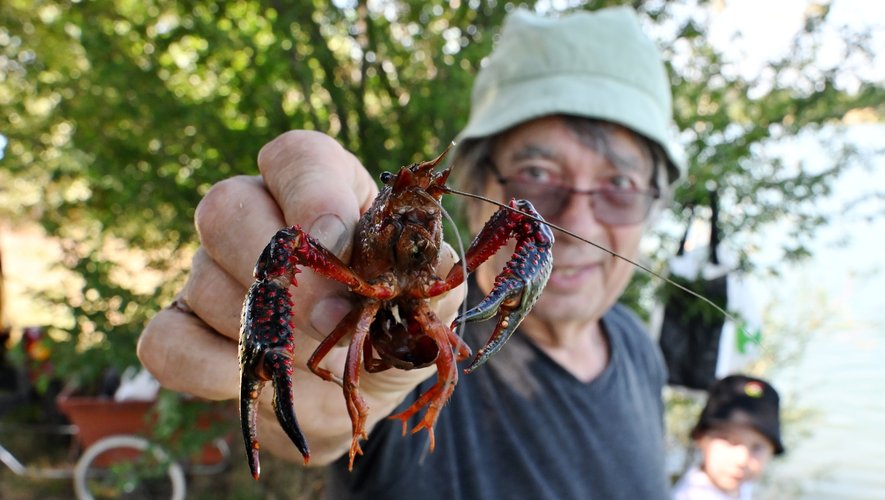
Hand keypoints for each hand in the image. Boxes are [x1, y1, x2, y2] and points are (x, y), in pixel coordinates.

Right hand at [137, 130, 464, 463]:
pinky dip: (211, 369)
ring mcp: (210, 269)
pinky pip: (167, 339)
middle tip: (328, 319)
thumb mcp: (426, 298)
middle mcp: (257, 213)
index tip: (336, 244)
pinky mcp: (182, 327)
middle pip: (226, 206)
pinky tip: (261, 381)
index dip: (311, 194)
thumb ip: (423, 275)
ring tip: (316, 358)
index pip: (297, 157)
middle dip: (279, 270)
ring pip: (204, 279)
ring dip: (266, 331)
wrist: (357, 390)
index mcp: (324, 186)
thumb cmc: (393, 324)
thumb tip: (414, 262)